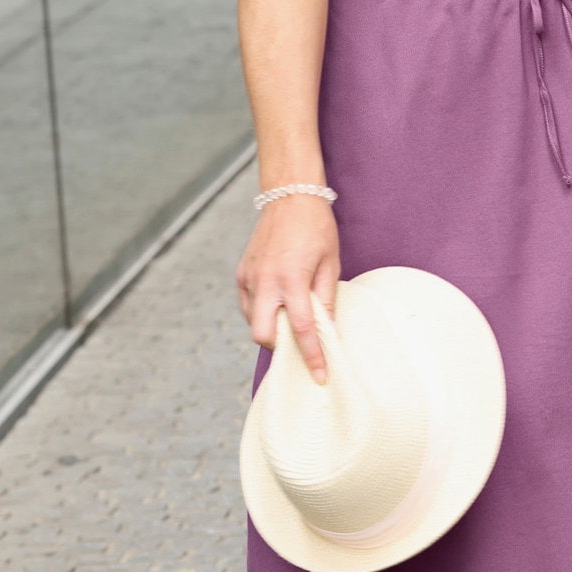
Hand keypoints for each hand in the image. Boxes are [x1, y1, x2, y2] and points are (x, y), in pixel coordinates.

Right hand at [236, 195, 339, 381]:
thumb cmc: (316, 227)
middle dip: (278, 346)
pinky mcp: (242, 272)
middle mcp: (265, 281)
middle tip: (297, 340)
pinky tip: (276, 301)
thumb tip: (328, 330)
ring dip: (270, 326)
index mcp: (291, 279)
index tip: (319, 376)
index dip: (312, 356)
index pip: (301, 330)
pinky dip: (261, 311)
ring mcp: (249, 277)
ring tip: (289, 313)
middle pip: (263, 335)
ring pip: (252, 322)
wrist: (289, 196)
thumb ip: (326, 299)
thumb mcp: (330, 263)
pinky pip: (248, 305)